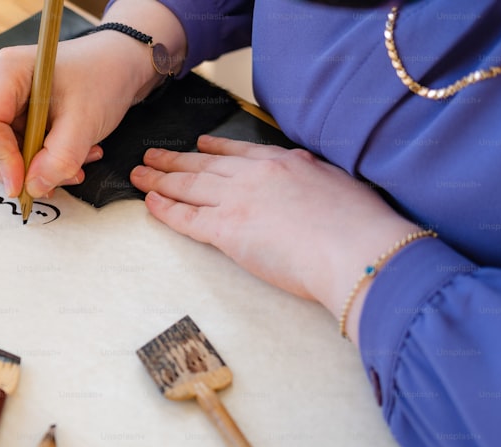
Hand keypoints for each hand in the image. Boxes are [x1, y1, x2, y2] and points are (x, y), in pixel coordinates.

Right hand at [0, 36, 140, 198]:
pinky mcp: (18, 113)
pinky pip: (20, 147)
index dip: (2, 160)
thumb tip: (32, 187)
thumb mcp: (85, 122)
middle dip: (23, 169)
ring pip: (6, 150)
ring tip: (75, 168)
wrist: (121, 64)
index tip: (25, 185)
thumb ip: (59, 159)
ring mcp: (7, 99)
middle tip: (57, 181)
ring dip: (39, 168)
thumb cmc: (104, 77)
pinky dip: (45, 161)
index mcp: (6, 72)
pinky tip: (73, 157)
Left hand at [131, 135, 419, 336]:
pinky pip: (187, 217)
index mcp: (286, 162)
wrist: (357, 247)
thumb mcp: (340, 185)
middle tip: (152, 156)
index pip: (241, 152)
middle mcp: (256, 175)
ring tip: (139, 174)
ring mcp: (238, 200)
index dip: (214, 149)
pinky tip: (149, 203)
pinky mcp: (228, 230)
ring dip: (159, 179)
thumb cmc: (361, 226)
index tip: (199, 145)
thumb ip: (316, 181)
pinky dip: (165, 209)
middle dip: (174, 161)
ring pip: (189, 186)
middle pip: (205, 166)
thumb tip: (313, 186)